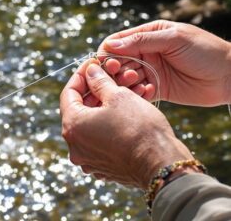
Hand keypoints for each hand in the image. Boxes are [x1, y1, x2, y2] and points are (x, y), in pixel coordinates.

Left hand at [59, 60, 193, 188]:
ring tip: (122, 92)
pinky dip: (109, 124)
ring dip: (104, 107)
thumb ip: (99, 81)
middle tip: (108, 77)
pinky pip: (101, 139)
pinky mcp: (103, 167)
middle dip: (95, 91)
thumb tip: (90, 71)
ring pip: (92, 124)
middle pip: (79, 110)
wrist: (162, 165)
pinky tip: (125, 113)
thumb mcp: (118, 96)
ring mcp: (88, 159)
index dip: (80, 75)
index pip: (69, 93)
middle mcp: (75, 146)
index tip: (92, 64)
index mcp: (72, 127)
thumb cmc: (140, 128)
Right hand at [99, 20, 230, 105]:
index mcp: (148, 35)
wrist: (229, 76)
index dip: (109, 52)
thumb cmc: (205, 51)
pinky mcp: (156, 88)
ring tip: (140, 84)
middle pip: (118, 61)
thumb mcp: (174, 39)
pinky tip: (149, 92)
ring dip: (127, 82)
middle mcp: (146, 53)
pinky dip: (138, 93)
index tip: (110, 63)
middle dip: (117, 70)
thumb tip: (111, 45)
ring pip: (125, 78)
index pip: (118, 42)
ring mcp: (150, 71)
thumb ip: (142, 41)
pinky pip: (138, 92)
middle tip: (126, 75)